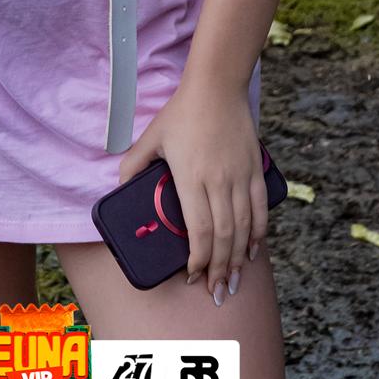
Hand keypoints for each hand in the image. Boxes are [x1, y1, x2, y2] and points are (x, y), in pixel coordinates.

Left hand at [117, 80, 266, 304]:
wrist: (216, 87)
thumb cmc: (181, 112)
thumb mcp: (152, 137)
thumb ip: (134, 164)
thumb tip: (119, 186)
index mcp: (191, 179)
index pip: (198, 232)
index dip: (198, 259)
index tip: (193, 276)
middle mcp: (218, 183)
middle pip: (222, 237)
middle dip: (219, 269)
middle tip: (216, 291)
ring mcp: (239, 177)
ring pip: (243, 228)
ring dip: (238, 259)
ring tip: (233, 281)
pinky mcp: (255, 169)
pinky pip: (259, 209)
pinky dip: (258, 233)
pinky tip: (252, 250)